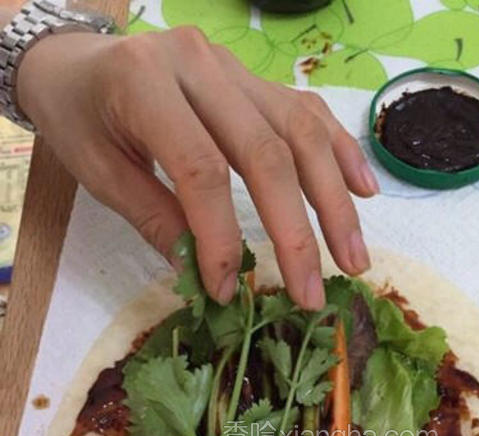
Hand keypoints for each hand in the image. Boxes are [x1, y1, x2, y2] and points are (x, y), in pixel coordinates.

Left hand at [16, 28, 378, 308]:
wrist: (74, 59)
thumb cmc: (79, 116)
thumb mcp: (99, 172)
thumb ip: (155, 218)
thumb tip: (205, 277)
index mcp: (146, 84)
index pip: (202, 171)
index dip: (220, 237)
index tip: (226, 290)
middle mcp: (201, 64)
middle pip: (268, 153)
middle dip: (296, 233)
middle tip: (313, 293)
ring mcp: (235, 67)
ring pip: (300, 133)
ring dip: (333, 202)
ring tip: (354, 258)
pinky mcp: (254, 78)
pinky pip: (306, 111)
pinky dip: (339, 152)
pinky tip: (364, 191)